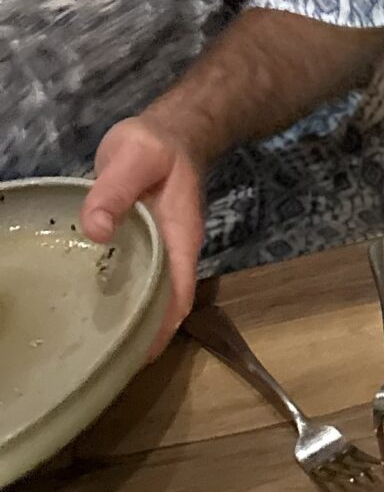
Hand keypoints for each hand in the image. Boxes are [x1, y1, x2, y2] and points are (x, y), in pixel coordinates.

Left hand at [82, 116, 207, 353]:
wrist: (174, 130)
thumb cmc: (156, 145)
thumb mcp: (132, 158)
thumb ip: (113, 192)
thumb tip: (96, 231)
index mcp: (179, 237)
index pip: (179, 293)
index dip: (163, 328)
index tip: (139, 358)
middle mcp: (175, 250)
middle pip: (167, 303)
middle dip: (145, 334)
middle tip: (107, 361)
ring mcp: (162, 248)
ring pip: (153, 293)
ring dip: (134, 318)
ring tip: (98, 343)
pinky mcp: (146, 243)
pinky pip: (138, 277)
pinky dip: (123, 296)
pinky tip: (96, 304)